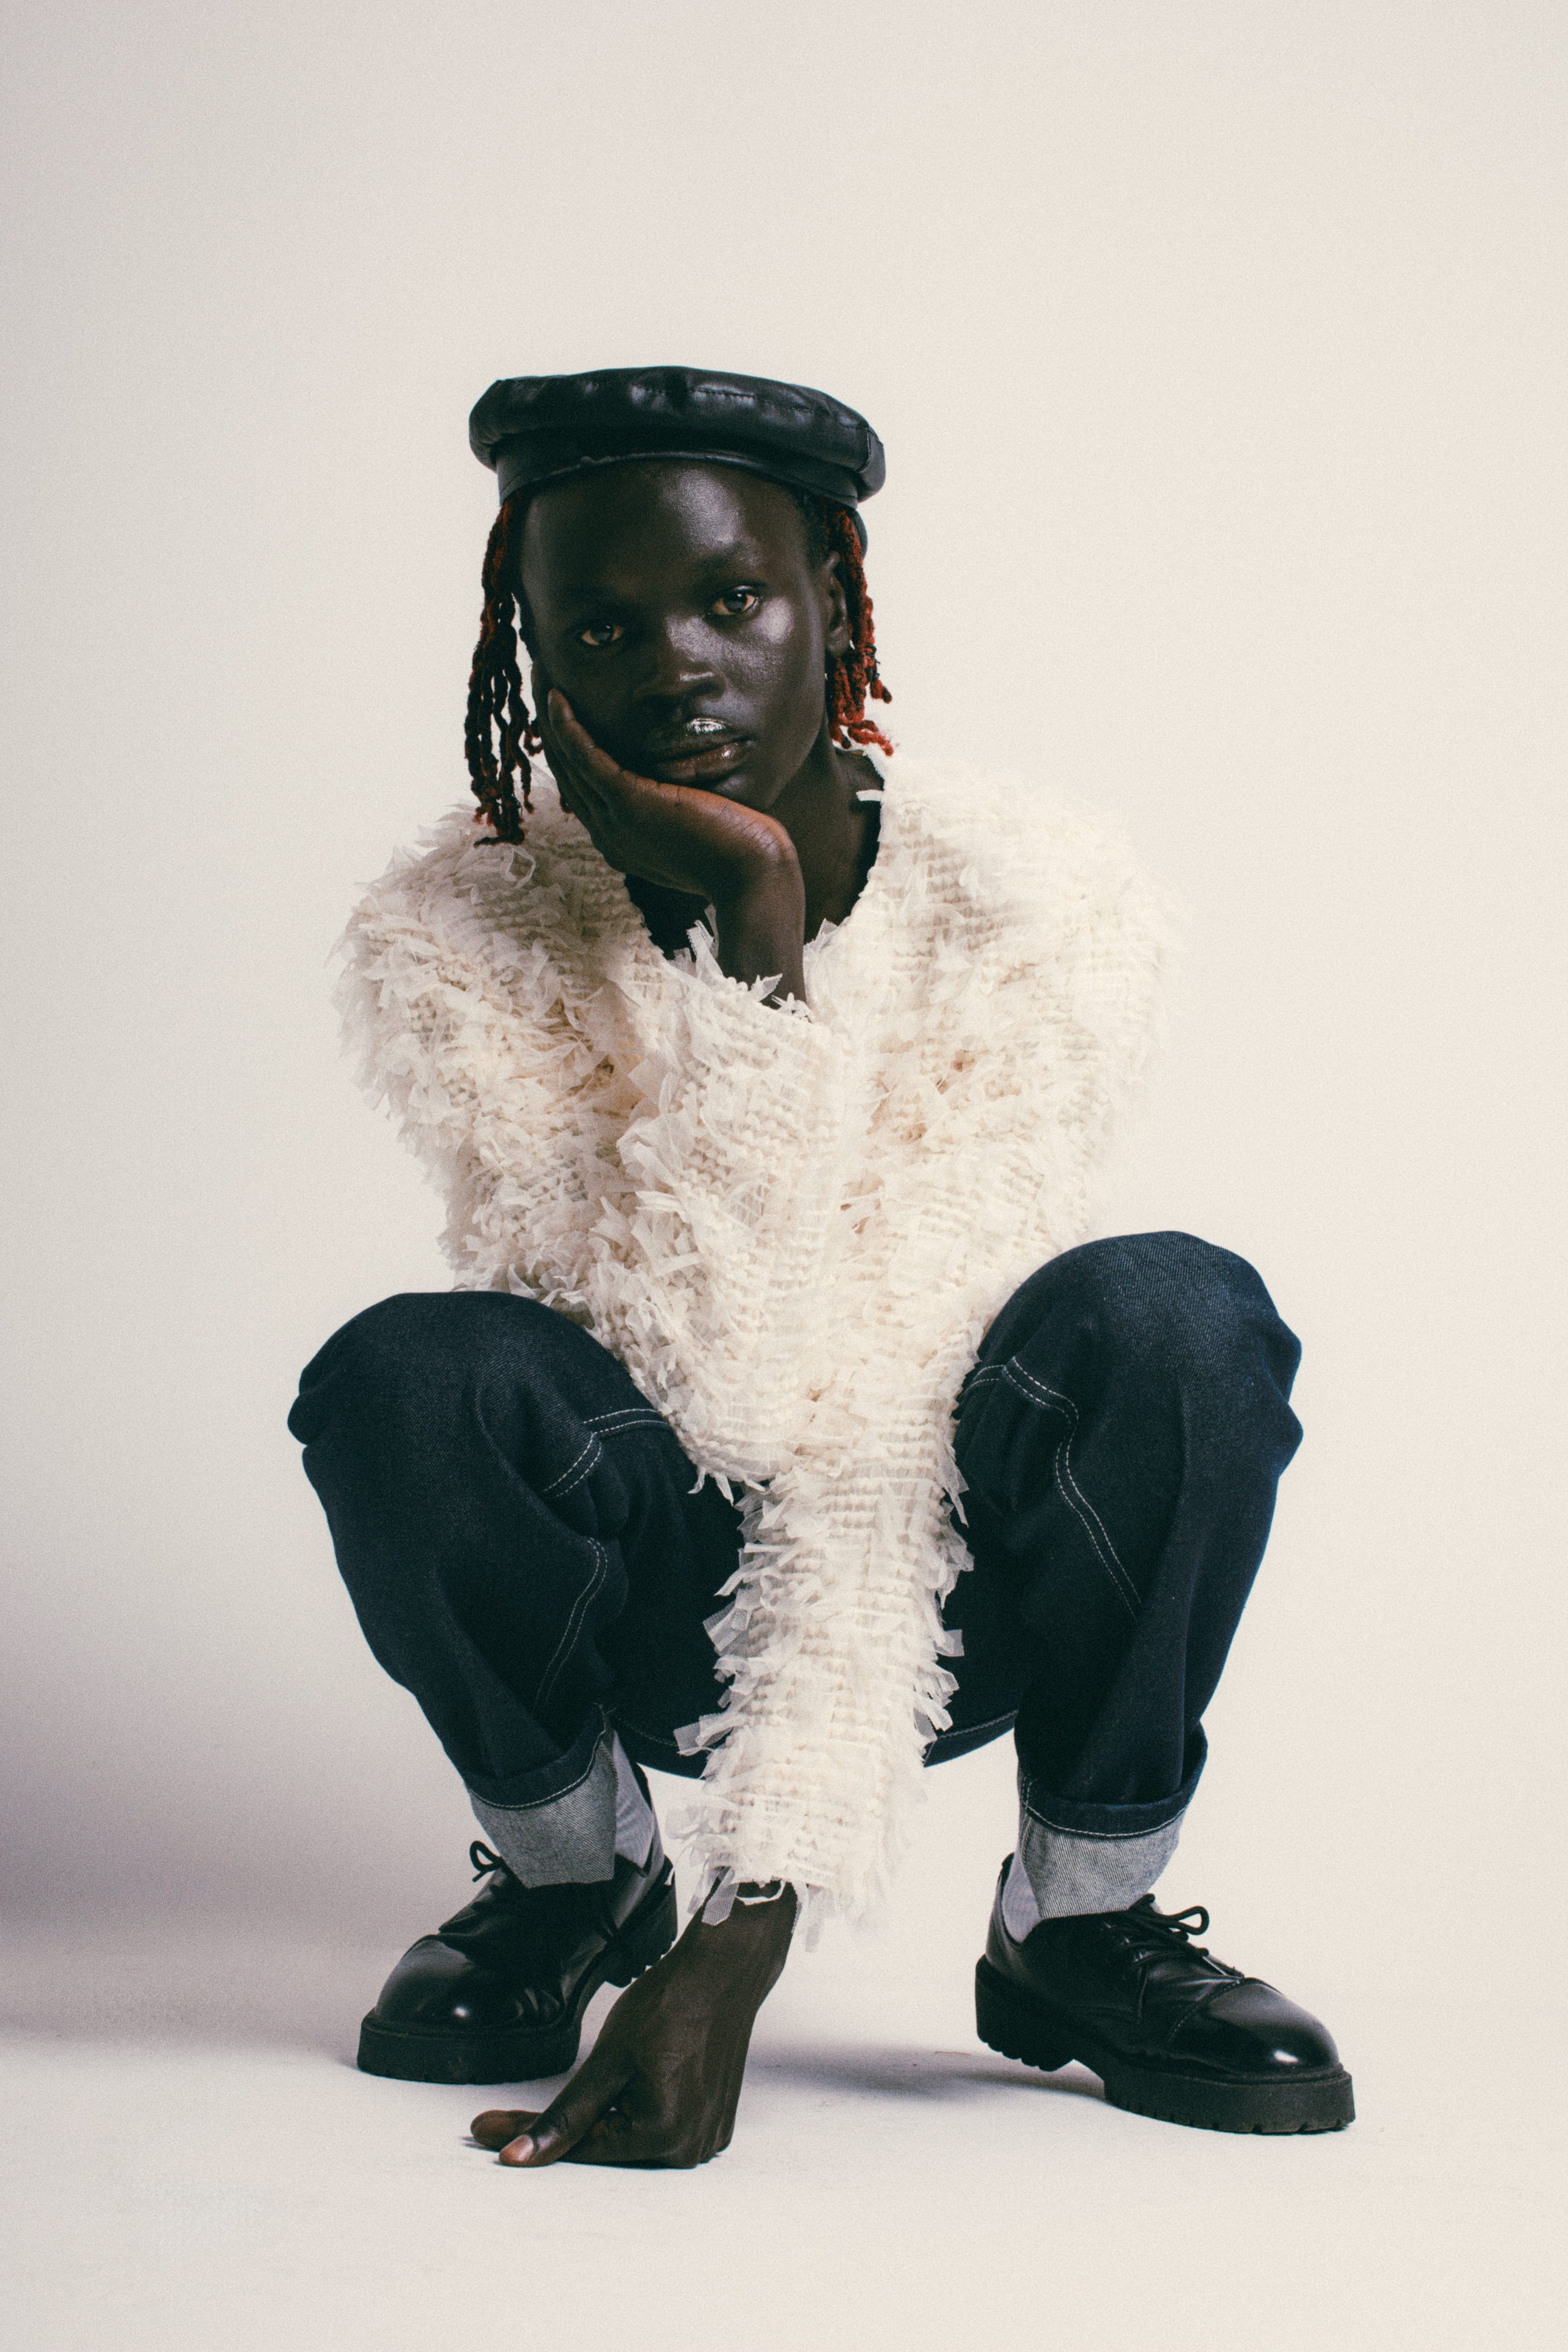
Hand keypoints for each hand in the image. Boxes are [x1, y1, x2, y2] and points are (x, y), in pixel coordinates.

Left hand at [471, 1882, 796, 2169]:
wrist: (722, 1971)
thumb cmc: (670, 2004)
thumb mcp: (606, 2060)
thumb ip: (564, 2116)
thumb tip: (520, 2156)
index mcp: (664, 2135)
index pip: (580, 2150)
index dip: (529, 2137)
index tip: (486, 2128)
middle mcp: (690, 2149)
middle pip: (608, 2152)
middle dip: (565, 2131)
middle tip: (512, 2115)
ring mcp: (705, 2139)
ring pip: (631, 2143)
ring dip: (602, 2122)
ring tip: (593, 2086)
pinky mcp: (712, 2124)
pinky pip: (658, 2133)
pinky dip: (632, 2114)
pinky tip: (624, 2088)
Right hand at [535, 681, 791, 903]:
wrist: (752, 874)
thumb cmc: (739, 852)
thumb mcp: (698, 833)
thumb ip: (678, 814)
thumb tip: (685, 791)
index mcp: (623, 842)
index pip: (584, 791)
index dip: (568, 753)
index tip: (562, 719)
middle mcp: (609, 835)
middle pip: (567, 775)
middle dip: (550, 730)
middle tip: (539, 688)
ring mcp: (616, 821)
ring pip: (569, 763)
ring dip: (551, 719)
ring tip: (540, 680)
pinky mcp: (629, 803)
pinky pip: (587, 760)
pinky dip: (569, 728)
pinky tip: (559, 699)